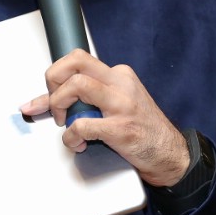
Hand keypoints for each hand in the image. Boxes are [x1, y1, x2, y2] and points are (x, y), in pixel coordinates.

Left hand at [19, 49, 190, 187]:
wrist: (170, 154)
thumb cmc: (142, 130)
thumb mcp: (116, 104)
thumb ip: (86, 99)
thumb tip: (45, 101)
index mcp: (118, 75)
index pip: (77, 59)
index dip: (55, 75)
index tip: (47, 94)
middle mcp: (120, 83)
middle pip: (75, 61)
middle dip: (53, 82)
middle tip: (56, 105)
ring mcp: (121, 104)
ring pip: (76, 86)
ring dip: (60, 106)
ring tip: (65, 122)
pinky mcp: (120, 128)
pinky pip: (81, 125)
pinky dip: (71, 137)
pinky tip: (78, 143)